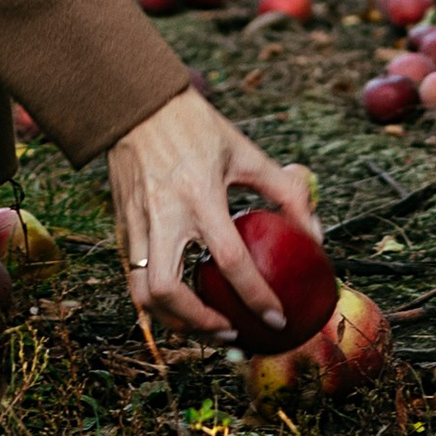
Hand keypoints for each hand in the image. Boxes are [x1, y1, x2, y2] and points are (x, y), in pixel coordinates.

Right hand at [106, 89, 319, 337]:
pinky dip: (158, 301)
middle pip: (169, 292)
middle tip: (231, 332)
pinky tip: (182, 304)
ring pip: (143, 294)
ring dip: (174, 322)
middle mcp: (164, 214)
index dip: (256, 296)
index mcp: (199, 193)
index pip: (229, 259)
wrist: (135, 103)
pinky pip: (134, 277)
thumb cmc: (194, 125)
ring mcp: (137, 223)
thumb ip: (283, 189)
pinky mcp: (121, 226)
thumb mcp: (244, 150)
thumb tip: (314, 233)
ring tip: (206, 327)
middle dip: (201, 324)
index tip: (276, 319)